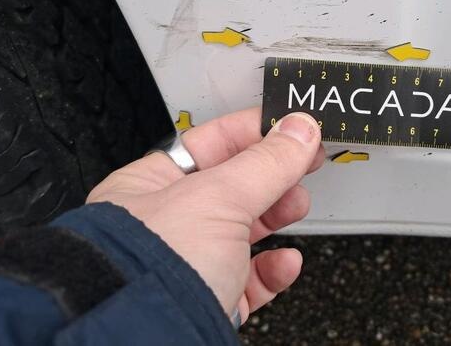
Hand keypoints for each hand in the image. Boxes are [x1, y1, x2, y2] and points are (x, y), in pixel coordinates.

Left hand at [87, 108, 323, 323]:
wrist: (147, 344)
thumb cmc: (151, 270)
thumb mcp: (219, 197)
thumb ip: (266, 162)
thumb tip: (299, 131)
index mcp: (150, 186)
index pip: (209, 143)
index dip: (254, 131)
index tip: (291, 127)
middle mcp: (166, 224)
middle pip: (233, 186)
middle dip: (273, 175)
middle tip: (304, 164)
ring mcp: (189, 264)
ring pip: (245, 231)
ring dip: (278, 216)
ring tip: (296, 206)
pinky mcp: (210, 301)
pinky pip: (250, 279)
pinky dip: (274, 268)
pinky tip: (286, 262)